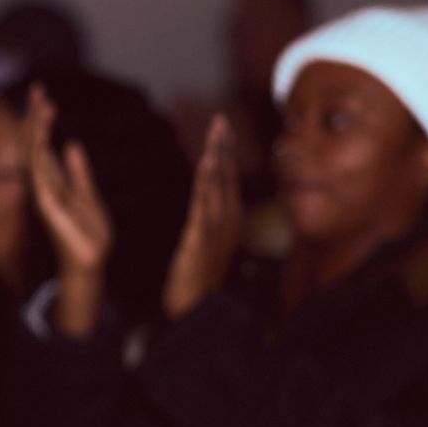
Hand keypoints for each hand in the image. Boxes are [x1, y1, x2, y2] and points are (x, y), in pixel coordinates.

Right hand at [22, 85, 112, 336]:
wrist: (92, 263)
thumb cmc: (89, 236)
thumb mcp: (89, 196)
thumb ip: (78, 172)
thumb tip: (72, 145)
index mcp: (52, 182)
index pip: (42, 145)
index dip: (41, 120)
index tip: (44, 96)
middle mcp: (42, 185)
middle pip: (32, 144)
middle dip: (34, 116)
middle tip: (38, 88)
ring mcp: (41, 194)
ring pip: (33, 153)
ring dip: (36, 127)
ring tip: (44, 103)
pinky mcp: (46, 204)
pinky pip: (39, 171)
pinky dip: (40, 149)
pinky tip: (45, 131)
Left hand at [162, 115, 241, 319]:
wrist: (196, 306)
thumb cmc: (200, 277)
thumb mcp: (209, 243)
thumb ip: (211, 220)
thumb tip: (209, 200)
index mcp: (230, 219)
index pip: (229, 179)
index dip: (227, 153)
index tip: (224, 128)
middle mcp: (228, 220)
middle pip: (227, 177)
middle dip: (224, 147)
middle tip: (220, 120)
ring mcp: (216, 229)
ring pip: (218, 186)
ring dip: (217, 157)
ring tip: (215, 133)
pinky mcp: (200, 238)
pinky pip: (204, 204)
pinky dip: (206, 182)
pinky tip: (205, 164)